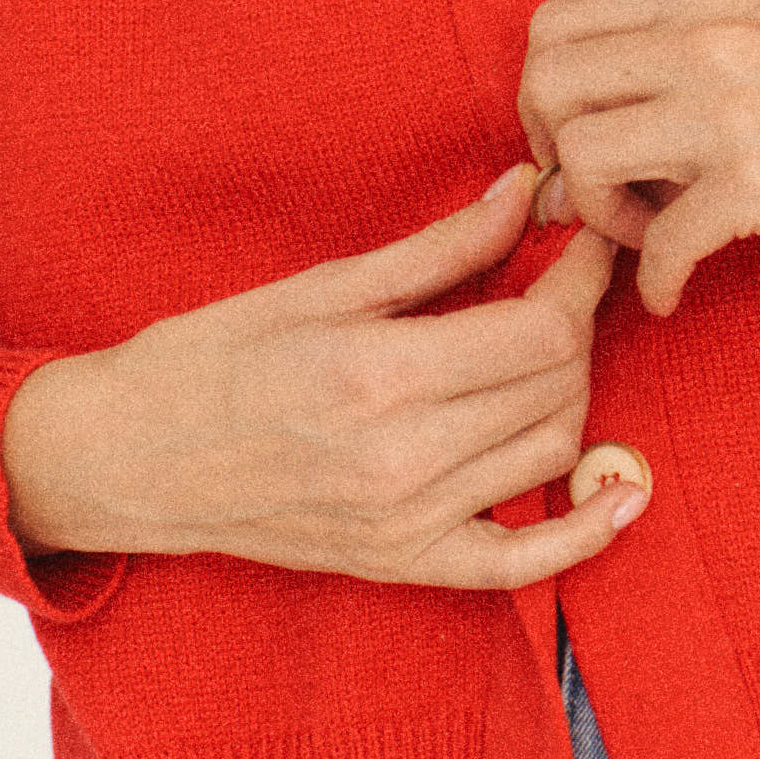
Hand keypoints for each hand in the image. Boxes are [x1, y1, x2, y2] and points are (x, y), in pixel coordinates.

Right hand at [0, 166, 645, 589]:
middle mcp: (402, 459)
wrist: (132, 459)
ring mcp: (406, 523)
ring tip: (550, 345)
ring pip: (553, 451)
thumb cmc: (215, 356)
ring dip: (574, 391)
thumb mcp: (326, 285)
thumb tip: (527, 193)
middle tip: (565, 278)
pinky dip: (583, 533)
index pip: (541, 331)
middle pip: (558, 386)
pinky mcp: (401, 565)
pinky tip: (627, 495)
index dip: (581, 275)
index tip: (588, 235)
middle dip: (578, 322)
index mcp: (380, 375)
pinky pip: (519, 564)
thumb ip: (441, 248)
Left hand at [517, 0, 759, 313]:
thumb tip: (588, 134)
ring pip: (581, 156)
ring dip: (600, 217)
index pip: (556, 23)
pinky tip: (682, 290)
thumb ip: (685, 62)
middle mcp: (707, 34)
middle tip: (599, 198)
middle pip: (546, 83)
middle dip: (550, 153)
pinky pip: (658, 243)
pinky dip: (657, 282)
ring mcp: (733, 104)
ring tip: (651, 238)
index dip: (543, 95)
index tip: (579, 143)